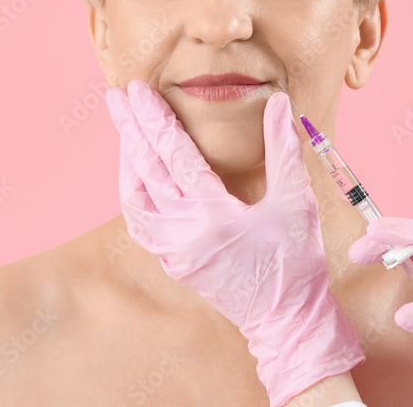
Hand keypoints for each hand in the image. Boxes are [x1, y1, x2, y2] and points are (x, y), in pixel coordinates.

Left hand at [105, 80, 363, 406]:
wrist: (288, 321)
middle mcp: (183, 233)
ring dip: (127, 162)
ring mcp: (174, 251)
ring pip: (135, 200)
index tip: (137, 90)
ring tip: (123, 130)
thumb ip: (284, 149)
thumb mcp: (295, 201)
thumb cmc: (296, 263)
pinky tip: (136, 177)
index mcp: (211, 215)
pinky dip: (133, 195)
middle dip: (130, 129)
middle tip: (116, 97)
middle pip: (145, 171)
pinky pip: (141, 224)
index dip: (154, 119)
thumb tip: (279, 103)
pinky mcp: (175, 263)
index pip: (173, 155)